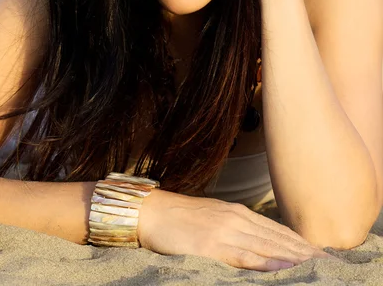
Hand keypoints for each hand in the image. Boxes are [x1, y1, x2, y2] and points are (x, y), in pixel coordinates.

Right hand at [138, 188, 334, 271]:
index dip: (299, 243)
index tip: (319, 253)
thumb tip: (257, 241)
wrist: (152, 212)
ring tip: (315, 267)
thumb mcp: (214, 218)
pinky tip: (282, 269)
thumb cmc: (181, 218)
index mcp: (238, 213)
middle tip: (328, 263)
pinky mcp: (211, 246)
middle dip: (304, 252)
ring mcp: (225, 232)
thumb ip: (236, 228)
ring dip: (293, 259)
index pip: (277, 230)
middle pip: (278, 239)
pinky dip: (266, 264)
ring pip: (267, 247)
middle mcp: (236, 219)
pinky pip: (244, 257)